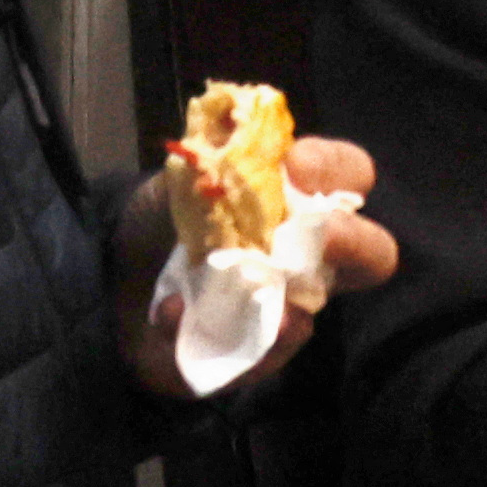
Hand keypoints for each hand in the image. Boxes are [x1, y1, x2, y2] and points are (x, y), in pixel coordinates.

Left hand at [115, 133, 396, 405]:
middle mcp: (307, 259)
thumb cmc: (160, 222)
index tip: (296, 165)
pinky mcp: (252, 357)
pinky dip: (214, 335)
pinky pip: (255, 357)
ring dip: (284, 304)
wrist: (113, 283)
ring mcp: (285, 312)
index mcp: (297, 202)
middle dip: (353, 241)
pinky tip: (174, 315)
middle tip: (322, 236)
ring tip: (248, 290)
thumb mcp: (178, 178)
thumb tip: (232, 129)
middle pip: (372, 253)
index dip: (333, 166)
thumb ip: (208, 159)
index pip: (348, 175)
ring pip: (311, 313)